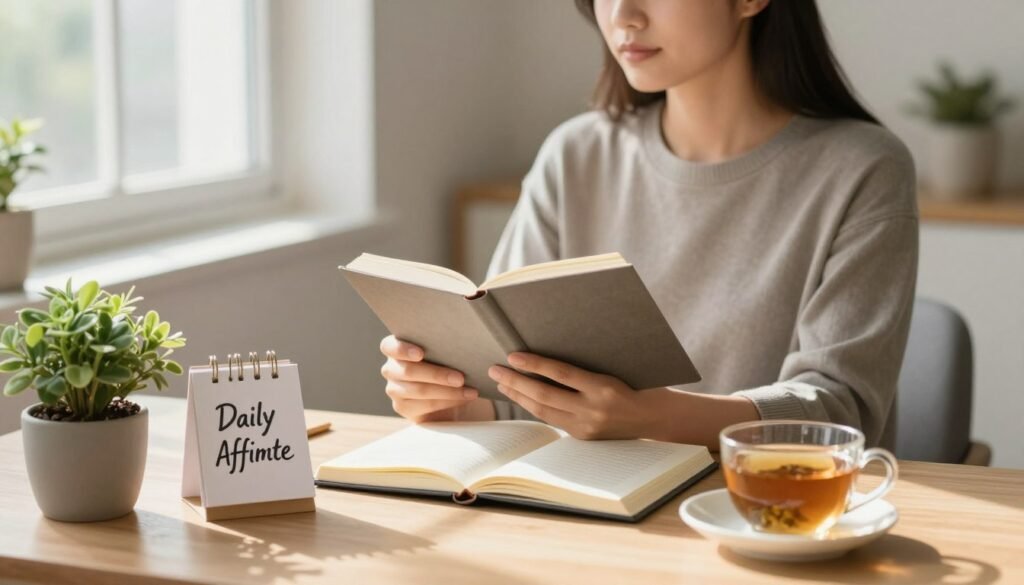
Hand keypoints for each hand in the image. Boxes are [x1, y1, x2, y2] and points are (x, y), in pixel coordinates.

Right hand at [379, 335, 493, 422]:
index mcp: (396, 348)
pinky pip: (425, 405)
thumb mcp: (448, 351)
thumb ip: (450, 344)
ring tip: (469, 391)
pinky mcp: (403, 407)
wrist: (450, 389)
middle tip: (461, 378)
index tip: (420, 353)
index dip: (402, 349)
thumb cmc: (449, 362)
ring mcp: (394, 389)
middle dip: (437, 374)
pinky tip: (463, 398)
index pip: (389, 346)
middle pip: (408, 371)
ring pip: (419, 390)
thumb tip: (470, 348)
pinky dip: (447, 402)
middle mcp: (391, 368)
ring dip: (448, 391)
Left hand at [488, 352, 649, 439]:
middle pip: (545, 394)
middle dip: (516, 382)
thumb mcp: (611, 371)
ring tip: (501, 382)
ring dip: (518, 396)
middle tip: (495, 370)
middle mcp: (594, 409)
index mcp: (604, 387)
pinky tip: (520, 397)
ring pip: (543, 410)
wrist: (653, 416)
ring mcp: (587, 426)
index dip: (534, 364)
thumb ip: (581, 370)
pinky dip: (533, 407)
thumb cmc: (634, 384)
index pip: (561, 373)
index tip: (512, 356)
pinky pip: (552, 419)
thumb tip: (543, 359)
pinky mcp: (583, 437)